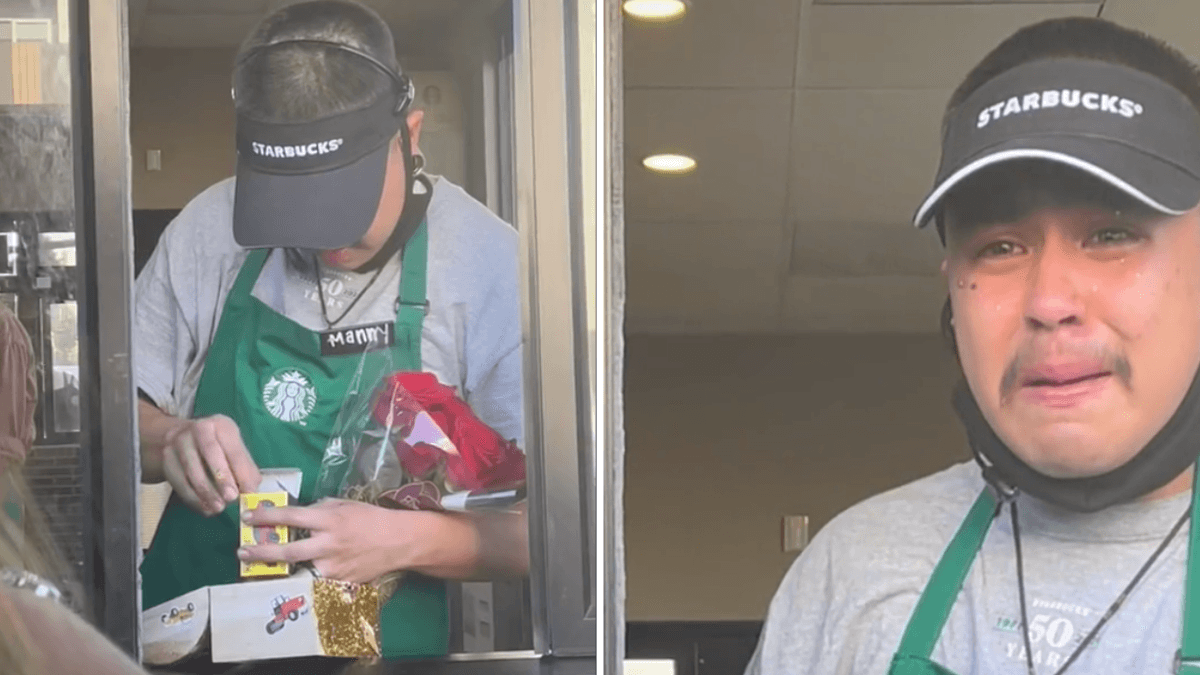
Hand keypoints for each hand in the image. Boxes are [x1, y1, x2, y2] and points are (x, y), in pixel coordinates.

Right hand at [162, 414, 260, 515]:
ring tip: (218, 508)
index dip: (242, 471)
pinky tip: (204, 507)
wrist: (181, 439)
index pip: (233, 448)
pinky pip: (178, 481)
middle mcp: (199, 428)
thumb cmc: (216, 447)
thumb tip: (252, 491)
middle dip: (222, 478)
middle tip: (231, 498)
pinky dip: (192, 497)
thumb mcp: (233, 450)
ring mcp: (179, 441)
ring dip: (206, 492)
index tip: (249, 491)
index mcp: (221, 425)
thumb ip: (245, 469)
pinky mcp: (166, 458)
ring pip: (191, 469)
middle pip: (210, 452)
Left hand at [237, 499, 420, 582]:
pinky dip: (304, 577)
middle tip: (242, 551)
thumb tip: (297, 516)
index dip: (266, 516)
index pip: (291, 517)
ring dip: (279, 569)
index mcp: (330, 520)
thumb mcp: (345, 504)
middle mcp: (328, 544)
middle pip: (287, 551)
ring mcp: (334, 566)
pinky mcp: (340, 582)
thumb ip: (320, 509)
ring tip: (262, 568)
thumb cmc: (371, 518)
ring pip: (298, 570)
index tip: (247, 516)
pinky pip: (316, 580)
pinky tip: (295, 576)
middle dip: (261, 551)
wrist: (399, 542)